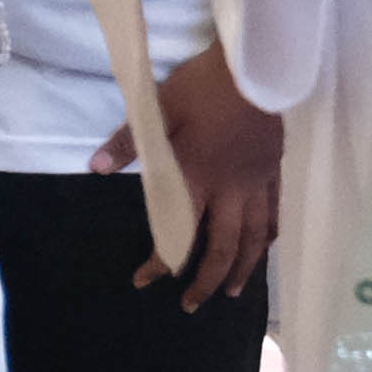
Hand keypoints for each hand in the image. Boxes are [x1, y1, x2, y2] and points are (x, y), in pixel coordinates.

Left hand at [107, 45, 284, 301]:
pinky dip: (269, 236)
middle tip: (192, 305)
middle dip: (207, 280)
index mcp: (198, 177)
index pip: (177, 231)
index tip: (145, 282)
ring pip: (255, 238)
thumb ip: (129, 141)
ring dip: (244, 268)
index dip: (161, 261)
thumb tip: (96, 168)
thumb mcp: (160, 108)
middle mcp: (231, 190)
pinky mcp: (274, 170)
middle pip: (224, 247)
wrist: (257, 67)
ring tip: (235, 293)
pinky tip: (266, 247)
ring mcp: (257, 182)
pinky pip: (275, 213)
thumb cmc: (204, 86)